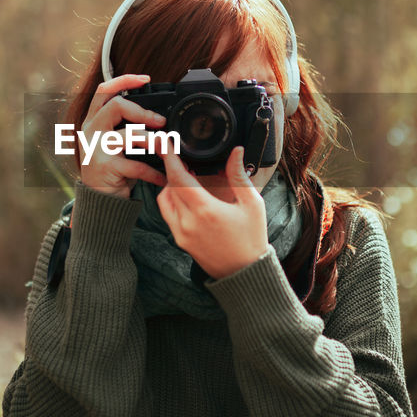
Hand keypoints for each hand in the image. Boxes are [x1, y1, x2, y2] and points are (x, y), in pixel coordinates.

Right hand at [78, 74, 167, 199]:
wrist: (99, 201)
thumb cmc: (111, 169)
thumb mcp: (113, 143)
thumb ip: (125, 126)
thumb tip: (155, 113)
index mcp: (93, 121)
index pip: (103, 91)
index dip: (124, 80)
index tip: (144, 79)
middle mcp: (90, 131)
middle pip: (115, 106)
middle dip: (143, 112)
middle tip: (161, 121)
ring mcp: (96, 149)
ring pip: (129, 135)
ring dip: (152, 140)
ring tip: (165, 148)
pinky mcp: (105, 167)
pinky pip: (136, 165)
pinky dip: (154, 172)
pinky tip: (163, 177)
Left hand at [157, 145, 271, 278]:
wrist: (245, 272)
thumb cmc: (251, 239)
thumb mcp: (251, 204)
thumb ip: (239, 176)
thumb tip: (236, 152)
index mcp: (205, 210)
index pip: (178, 177)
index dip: (170, 157)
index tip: (166, 143)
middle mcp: (188, 222)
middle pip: (169, 186)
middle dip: (172, 168)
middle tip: (179, 156)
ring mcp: (181, 233)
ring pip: (164, 200)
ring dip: (170, 185)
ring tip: (185, 176)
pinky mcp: (180, 241)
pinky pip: (168, 214)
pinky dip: (172, 200)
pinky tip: (186, 195)